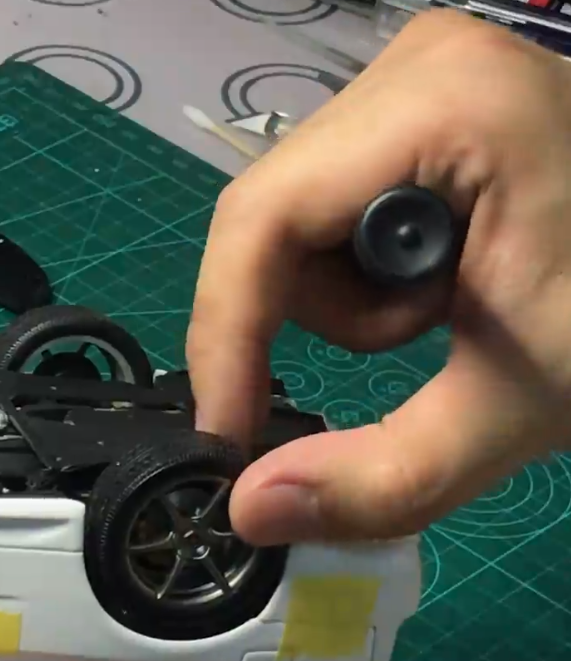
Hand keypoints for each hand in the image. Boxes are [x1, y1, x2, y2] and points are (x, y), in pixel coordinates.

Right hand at [186, 8, 570, 544]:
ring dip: (347, 294)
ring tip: (451, 306)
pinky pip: (325, 198)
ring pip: (290, 214)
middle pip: (272, 215)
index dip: (227, 334)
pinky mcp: (414, 95)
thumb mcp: (520, 402)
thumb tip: (248, 512)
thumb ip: (387, 471)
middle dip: (323, 310)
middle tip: (419, 342)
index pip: (267, 219)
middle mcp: (414, 63)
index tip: (225, 433)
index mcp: (448, 105)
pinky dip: (363, 264)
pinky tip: (443, 274)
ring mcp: (413, 71)